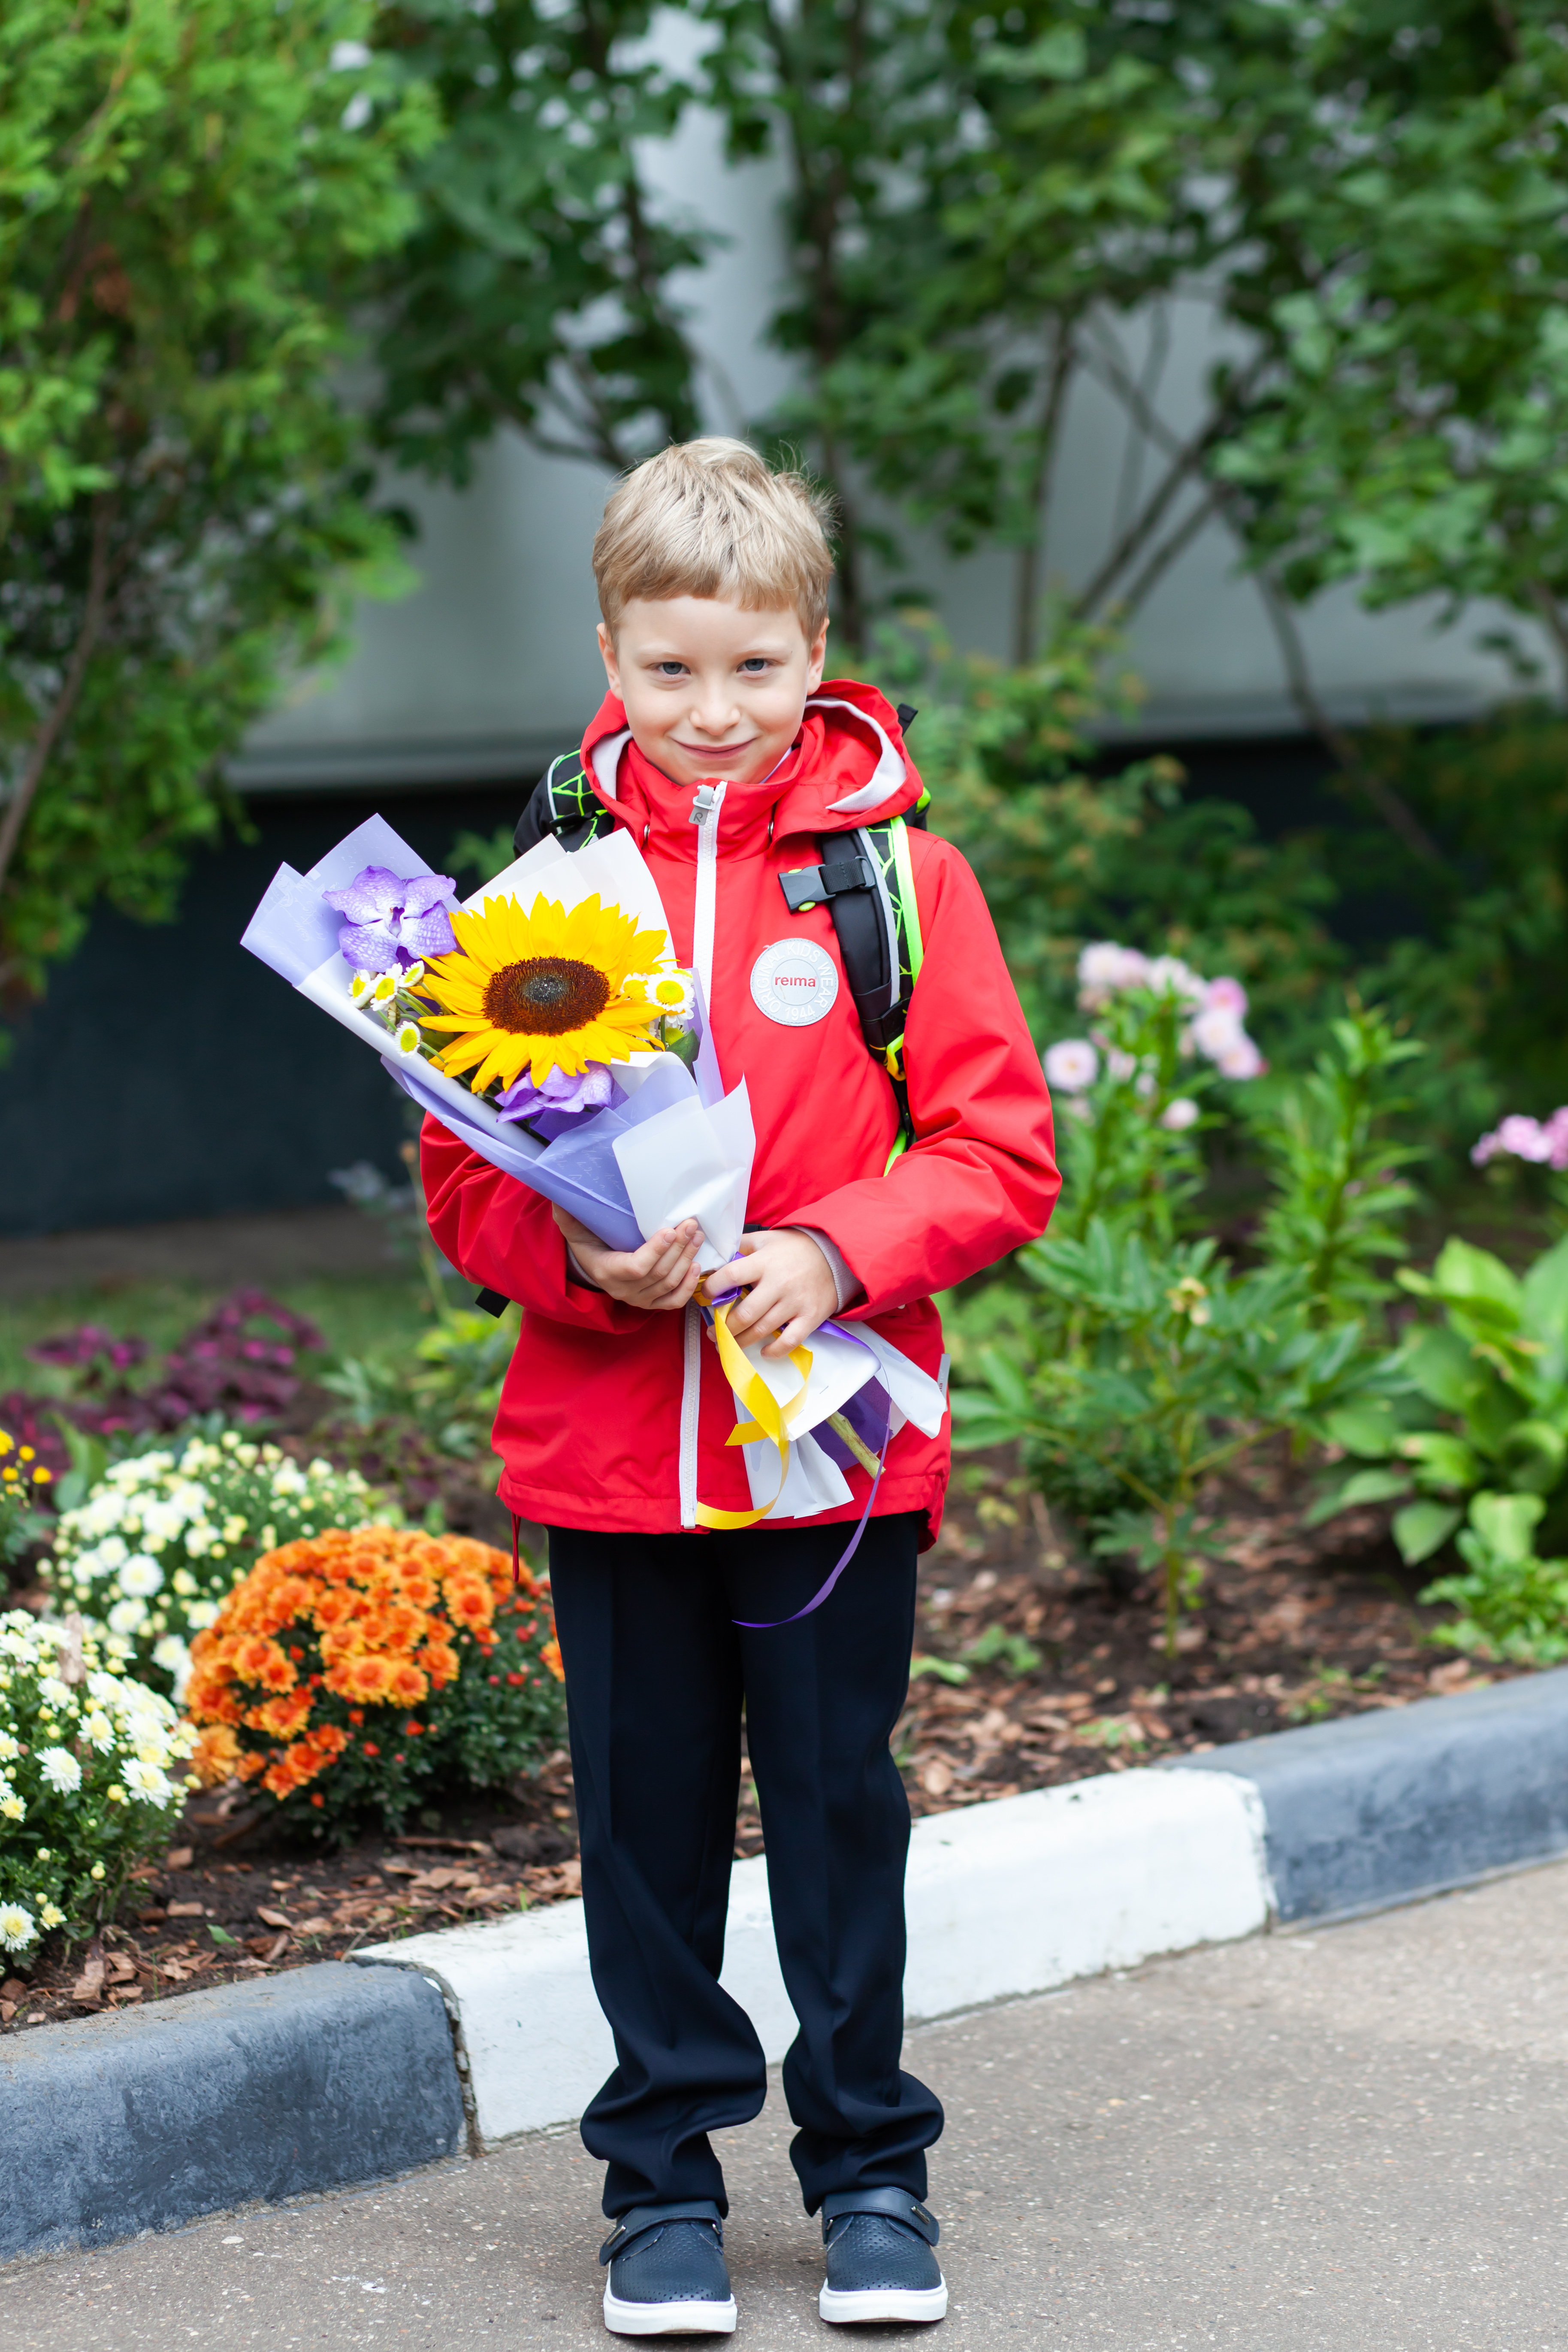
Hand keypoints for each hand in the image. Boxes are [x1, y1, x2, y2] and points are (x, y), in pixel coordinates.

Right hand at [553, 1206, 703, 1311]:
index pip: (635, 1267)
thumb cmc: (587, 1243)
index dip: (654, 1251)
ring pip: (669, 1283)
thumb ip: (568, 1217)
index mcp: (606, 1271)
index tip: (669, 1231)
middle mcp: (623, 1290)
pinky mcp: (651, 1303)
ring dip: (686, 1259)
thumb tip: (560, 1199)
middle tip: (690, 1225)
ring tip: (696, 1236)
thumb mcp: (574, 1230)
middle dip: (678, 1248)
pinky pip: (673, 1301)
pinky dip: (687, 1286)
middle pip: (658, 1272)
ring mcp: (638, 1299)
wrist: (591, 1267)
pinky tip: (696, 1264)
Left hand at [708, 1228, 837, 1358]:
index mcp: (764, 1262)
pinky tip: (762, 1351)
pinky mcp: (810, 1317)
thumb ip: (741, 1245)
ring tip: (728, 1344)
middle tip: (713, 1333)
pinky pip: (789, 1341)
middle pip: (745, 1313)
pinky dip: (774, 1351)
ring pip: (762, 1330)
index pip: (731, 1276)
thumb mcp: (767, 1239)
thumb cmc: (795, 1248)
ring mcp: (795, 1303)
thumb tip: (716, 1254)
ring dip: (740, 1342)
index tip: (705, 1294)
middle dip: (724, 1328)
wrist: (835, 1255)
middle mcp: (779, 1284)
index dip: (713, 1288)